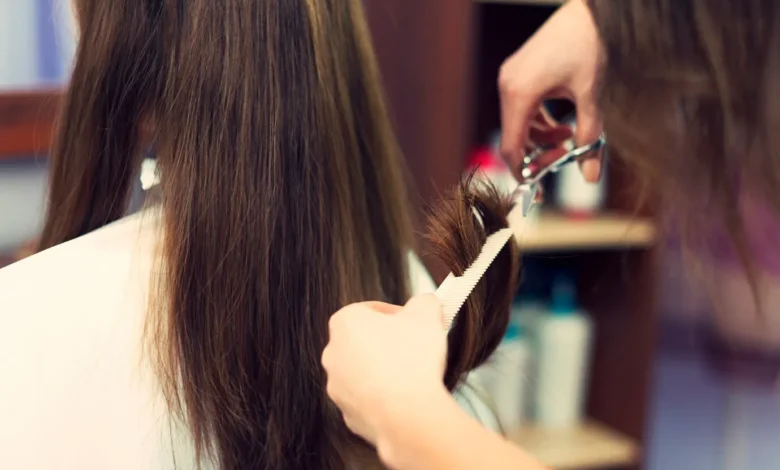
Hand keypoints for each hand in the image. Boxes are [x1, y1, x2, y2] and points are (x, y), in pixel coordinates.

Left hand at [322, 295, 447, 445]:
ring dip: (385, 370)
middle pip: (364, 341)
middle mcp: (333, 354)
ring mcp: (338, 387)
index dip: (397, 314)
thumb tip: (425, 303)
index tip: (415, 323)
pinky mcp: (348, 414)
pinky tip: (406, 397)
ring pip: (364, 372)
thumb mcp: (426, 313)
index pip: (369, 310)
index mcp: (344, 323)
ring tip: (413, 374)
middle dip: (388, 343)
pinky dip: (385, 397)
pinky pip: (369, 399)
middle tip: (415, 347)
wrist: (407, 415)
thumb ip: (424, 302)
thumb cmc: (412, 360)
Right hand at [498, 0, 603, 181]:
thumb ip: (589, 139)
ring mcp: (511, 76)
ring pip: (518, 122)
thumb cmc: (591, 46)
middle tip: (564, 160)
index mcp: (519, 93)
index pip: (510, 145)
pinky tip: (563, 122)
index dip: (522, 171)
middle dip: (536, 153)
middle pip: (513, 135)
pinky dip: (539, 121)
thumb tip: (591, 176)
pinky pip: (522, 107)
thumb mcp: (591, 97)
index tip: (538, 188)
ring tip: (569, 138)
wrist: (591, 9)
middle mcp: (508, 85)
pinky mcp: (519, 71)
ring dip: (540, 137)